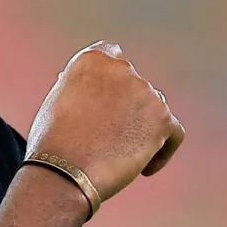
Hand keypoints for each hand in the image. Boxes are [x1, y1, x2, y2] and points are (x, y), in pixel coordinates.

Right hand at [25, 42, 184, 201]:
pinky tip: (143, 169)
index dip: (110, 81)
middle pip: (134, 87)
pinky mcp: (163, 118)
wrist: (64, 172)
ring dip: (143, 128)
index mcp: (92, 60)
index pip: (111, 55)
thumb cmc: (53, 146)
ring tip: (122, 156)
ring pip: (154, 110)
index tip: (105, 101)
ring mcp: (144, 91)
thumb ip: (83, 90)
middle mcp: (120, 68)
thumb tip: (97, 96)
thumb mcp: (59, 103)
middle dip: (126, 109)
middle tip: (110, 139)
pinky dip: (161, 151)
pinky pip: (173, 132)